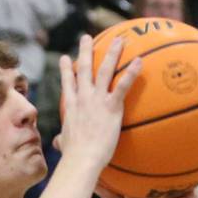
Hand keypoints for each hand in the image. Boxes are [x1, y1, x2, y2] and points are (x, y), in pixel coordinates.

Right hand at [55, 35, 140, 175]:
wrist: (81, 159)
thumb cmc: (73, 157)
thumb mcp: (64, 145)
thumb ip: (62, 140)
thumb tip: (58, 143)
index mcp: (71, 107)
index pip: (68, 84)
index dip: (66, 70)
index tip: (65, 58)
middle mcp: (82, 98)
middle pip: (84, 69)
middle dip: (85, 51)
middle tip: (87, 38)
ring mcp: (96, 100)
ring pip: (105, 70)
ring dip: (112, 53)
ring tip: (119, 40)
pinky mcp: (111, 106)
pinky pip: (123, 85)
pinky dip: (132, 72)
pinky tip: (140, 60)